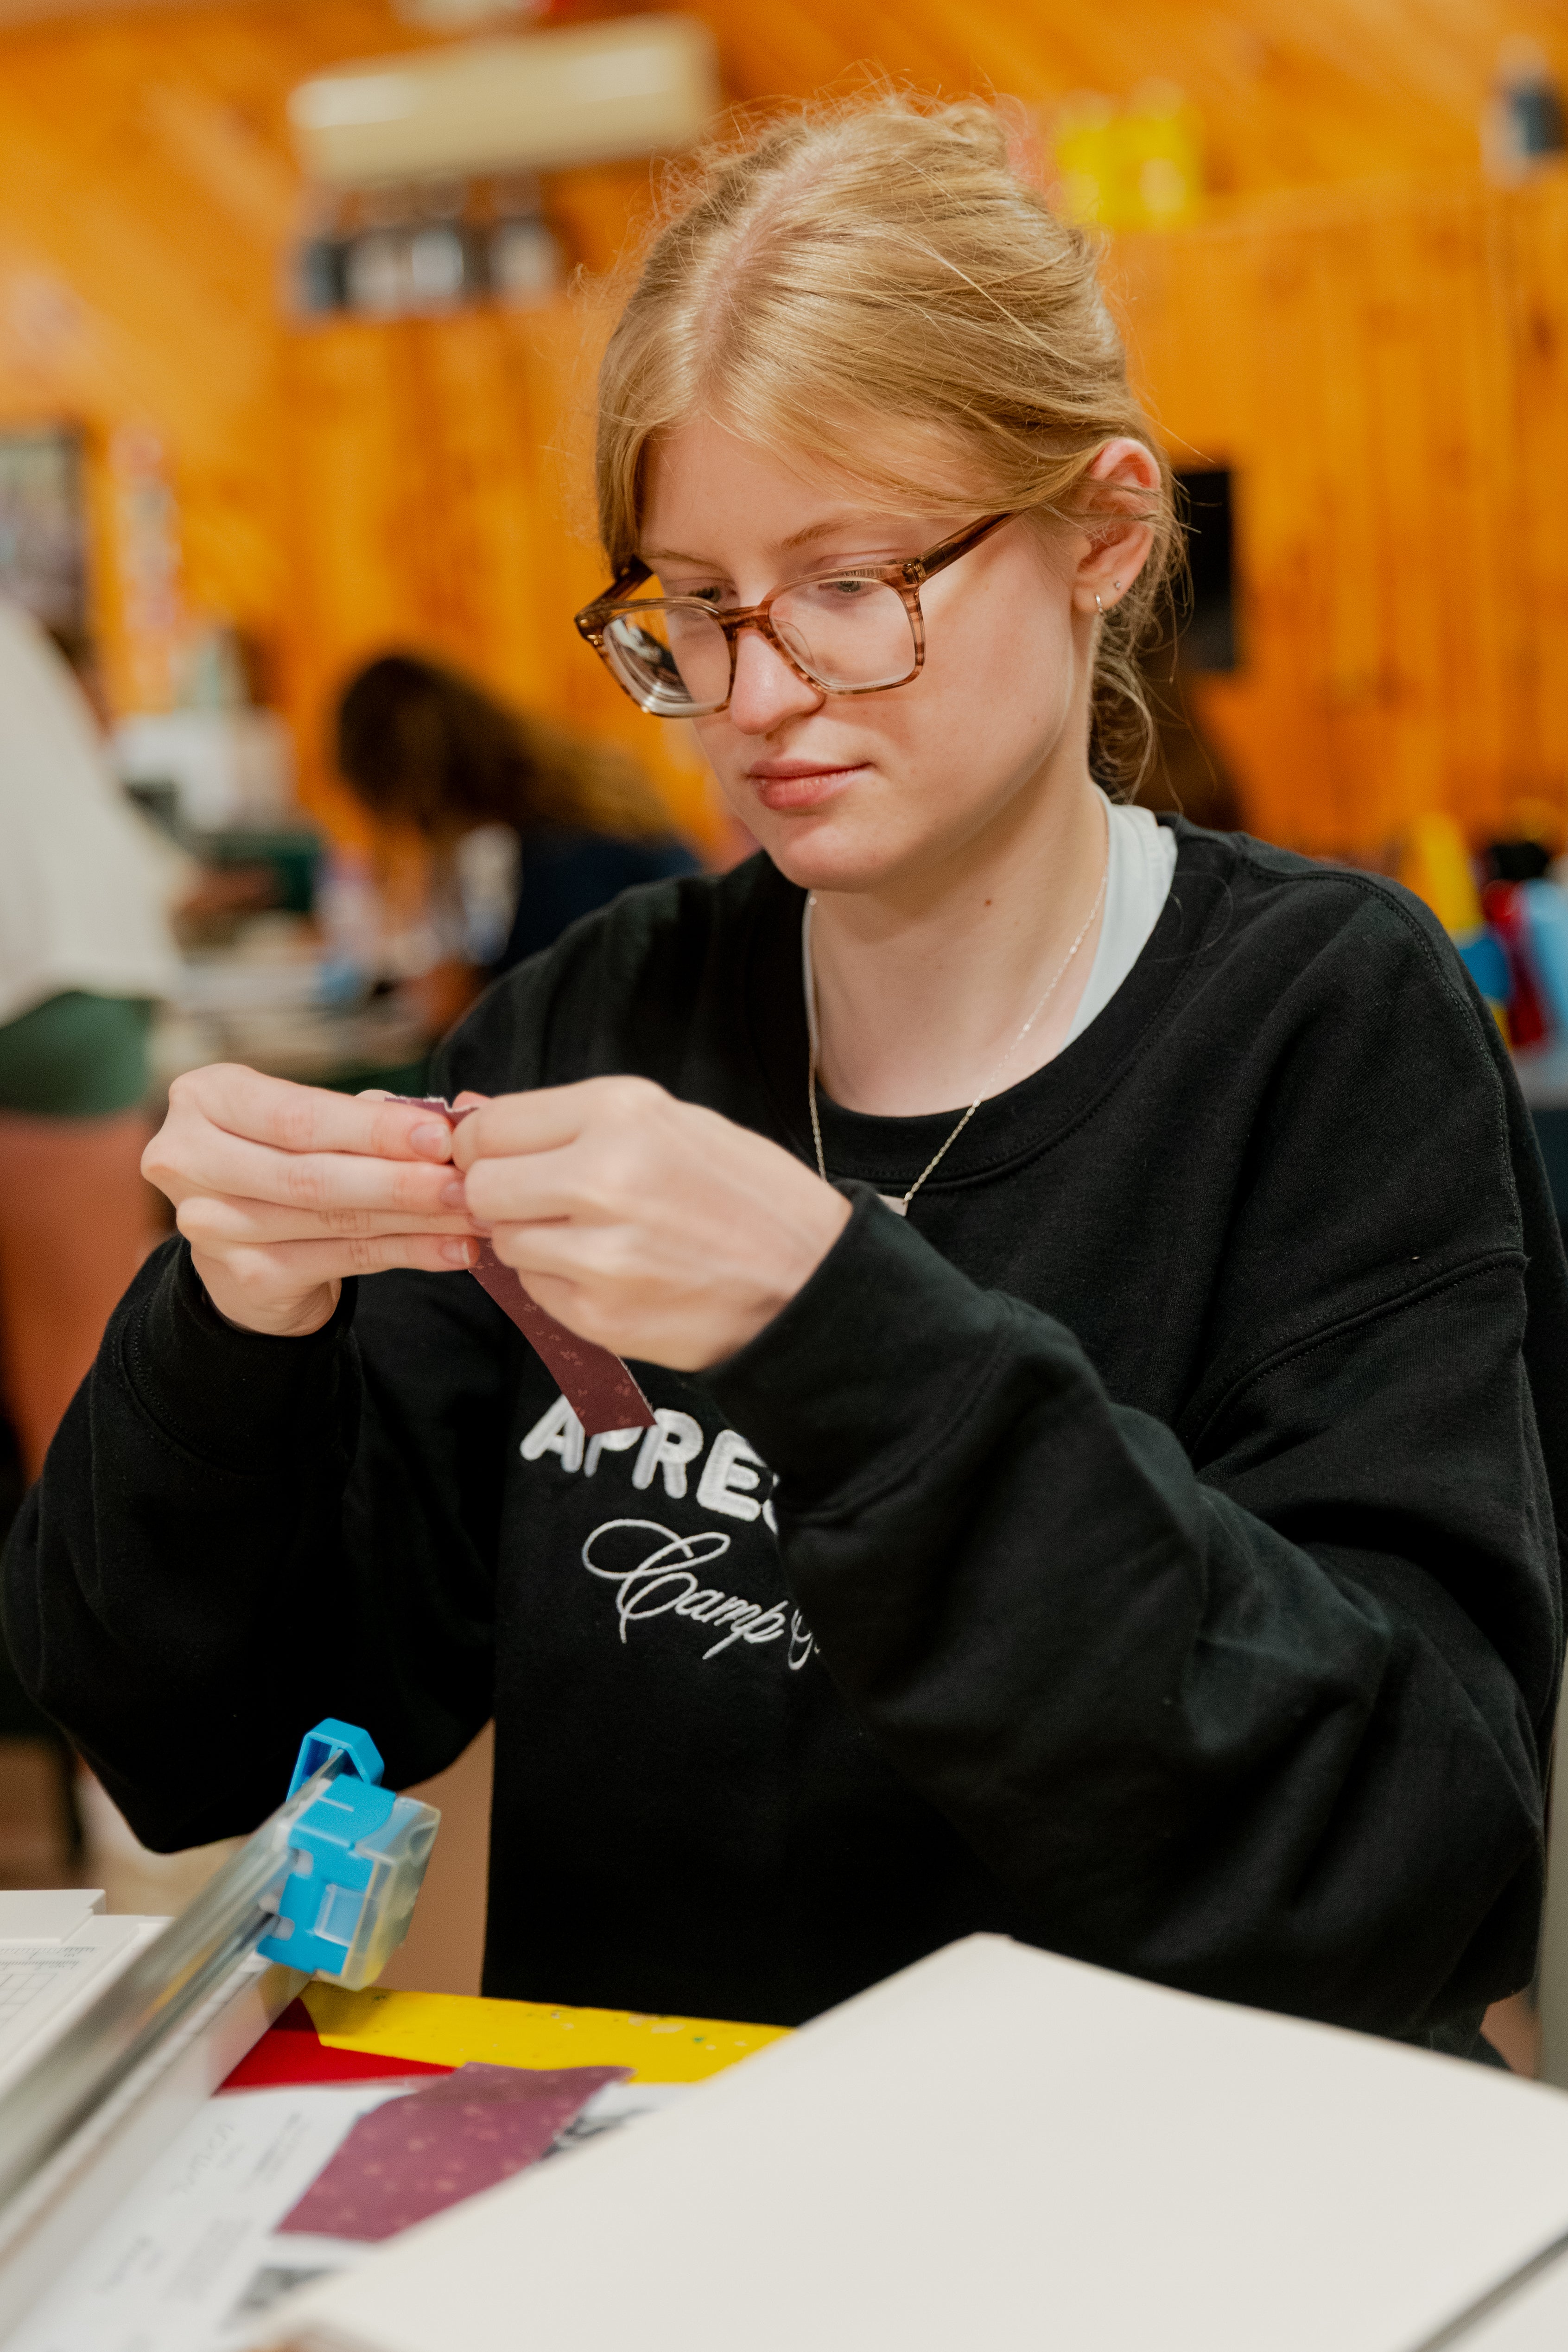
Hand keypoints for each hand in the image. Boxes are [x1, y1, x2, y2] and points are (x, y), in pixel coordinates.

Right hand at [143, 1064, 480, 1336]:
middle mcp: (190, 1159)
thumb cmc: (284, 1156)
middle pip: (310, 1174)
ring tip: (470, 1213)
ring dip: (413, 1219)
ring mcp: (210, 1224)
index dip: (371, 1129)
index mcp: (204, 1098)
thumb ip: (365, 1115)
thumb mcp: (307, 1122)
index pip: (296, 1116)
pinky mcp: (245, 1275)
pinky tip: (451, 1249)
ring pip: (331, 1219)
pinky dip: (405, 1253)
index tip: (439, 1135)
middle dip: (398, 1178)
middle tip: (465, 1181)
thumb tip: (451, 1117)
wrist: (239, 1240)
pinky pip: (342, 1259)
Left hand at [449, 1077, 851, 1370]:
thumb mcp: (669, 1123)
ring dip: (532, 1241)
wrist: (812, 1281)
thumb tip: (468, 1116)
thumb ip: (569, 1120)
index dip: (482, 1145)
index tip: (498, 1157)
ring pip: (504, 1242)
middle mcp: (602, 1177)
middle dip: (498, 1195)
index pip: (490, 1127)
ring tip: (596, 1238)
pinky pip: (535, 1293)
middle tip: (540, 1202)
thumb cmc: (745, 1195)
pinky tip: (615, 1275)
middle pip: (482, 1187)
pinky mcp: (599, 1316)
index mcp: (621, 1114)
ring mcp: (599, 1254)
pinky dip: (560, 1284)